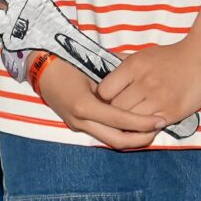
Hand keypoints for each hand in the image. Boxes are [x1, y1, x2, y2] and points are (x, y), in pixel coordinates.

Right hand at [36, 59, 166, 150]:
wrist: (40, 65)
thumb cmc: (68, 59)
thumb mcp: (93, 66)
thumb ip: (115, 78)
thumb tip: (141, 80)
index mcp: (84, 105)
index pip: (120, 120)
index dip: (143, 122)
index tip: (160, 120)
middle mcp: (80, 120)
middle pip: (117, 140)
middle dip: (141, 139)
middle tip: (159, 129)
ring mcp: (76, 125)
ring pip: (110, 141)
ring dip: (131, 139)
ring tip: (150, 131)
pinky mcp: (75, 125)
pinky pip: (102, 135)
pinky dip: (119, 134)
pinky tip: (132, 128)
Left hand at [94, 39, 200, 129]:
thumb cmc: (170, 58)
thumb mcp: (143, 56)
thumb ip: (122, 65)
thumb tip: (100, 72)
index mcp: (133, 67)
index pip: (104, 91)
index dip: (103, 98)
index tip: (106, 100)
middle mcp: (143, 83)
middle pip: (116, 108)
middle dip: (113, 113)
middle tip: (114, 114)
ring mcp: (158, 99)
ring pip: (131, 120)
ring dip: (128, 123)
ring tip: (128, 121)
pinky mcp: (172, 112)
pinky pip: (149, 127)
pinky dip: (144, 128)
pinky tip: (144, 124)